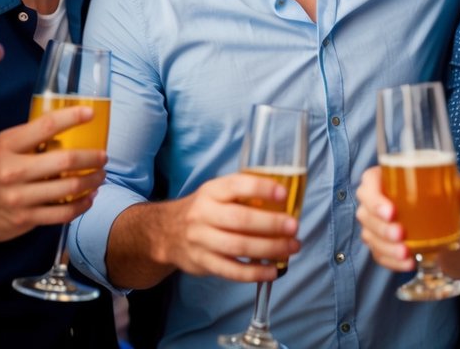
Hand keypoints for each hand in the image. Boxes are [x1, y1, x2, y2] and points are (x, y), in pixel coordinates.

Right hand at [0, 106, 109, 248]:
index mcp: (8, 145)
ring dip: (92, 181)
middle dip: (92, 157)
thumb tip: (68, 124)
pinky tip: (89, 198)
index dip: (71, 117)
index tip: (90, 113)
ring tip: (100, 176)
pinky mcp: (25, 218)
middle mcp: (12, 170)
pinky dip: (82, 204)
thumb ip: (30, 138)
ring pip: (69, 187)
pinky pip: (63, 212)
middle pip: (65, 159)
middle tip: (103, 156)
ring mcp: (19, 197)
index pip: (46, 126)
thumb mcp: (3, 147)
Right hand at [158, 173, 300, 281]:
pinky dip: (255, 273)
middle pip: (240, 220)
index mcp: (212, 191)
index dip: (262, 188)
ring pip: (238, 247)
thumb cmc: (205, 210)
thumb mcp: (218, 192)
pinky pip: (231, 271)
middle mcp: (204, 214)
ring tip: (291, 247)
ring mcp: (201, 240)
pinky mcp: (203, 263)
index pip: (237, 186)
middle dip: (271, 224)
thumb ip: (244, 194)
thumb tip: (285, 201)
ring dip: (269, 249)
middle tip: (294, 227)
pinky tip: (273, 271)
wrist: (166, 232)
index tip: (284, 194)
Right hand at [354, 165, 459, 270]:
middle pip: (366, 213)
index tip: (391, 211)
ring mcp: (374, 224)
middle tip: (401, 234)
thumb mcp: (451, 186)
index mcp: (385, 178)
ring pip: (370, 236)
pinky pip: (378, 254)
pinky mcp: (379, 243)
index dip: (374, 198)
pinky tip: (407, 264)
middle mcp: (374, 201)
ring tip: (406, 253)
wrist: (440, 215)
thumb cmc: (438, 192)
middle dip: (381, 227)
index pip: (369, 183)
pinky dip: (391, 261)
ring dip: (386, 247)